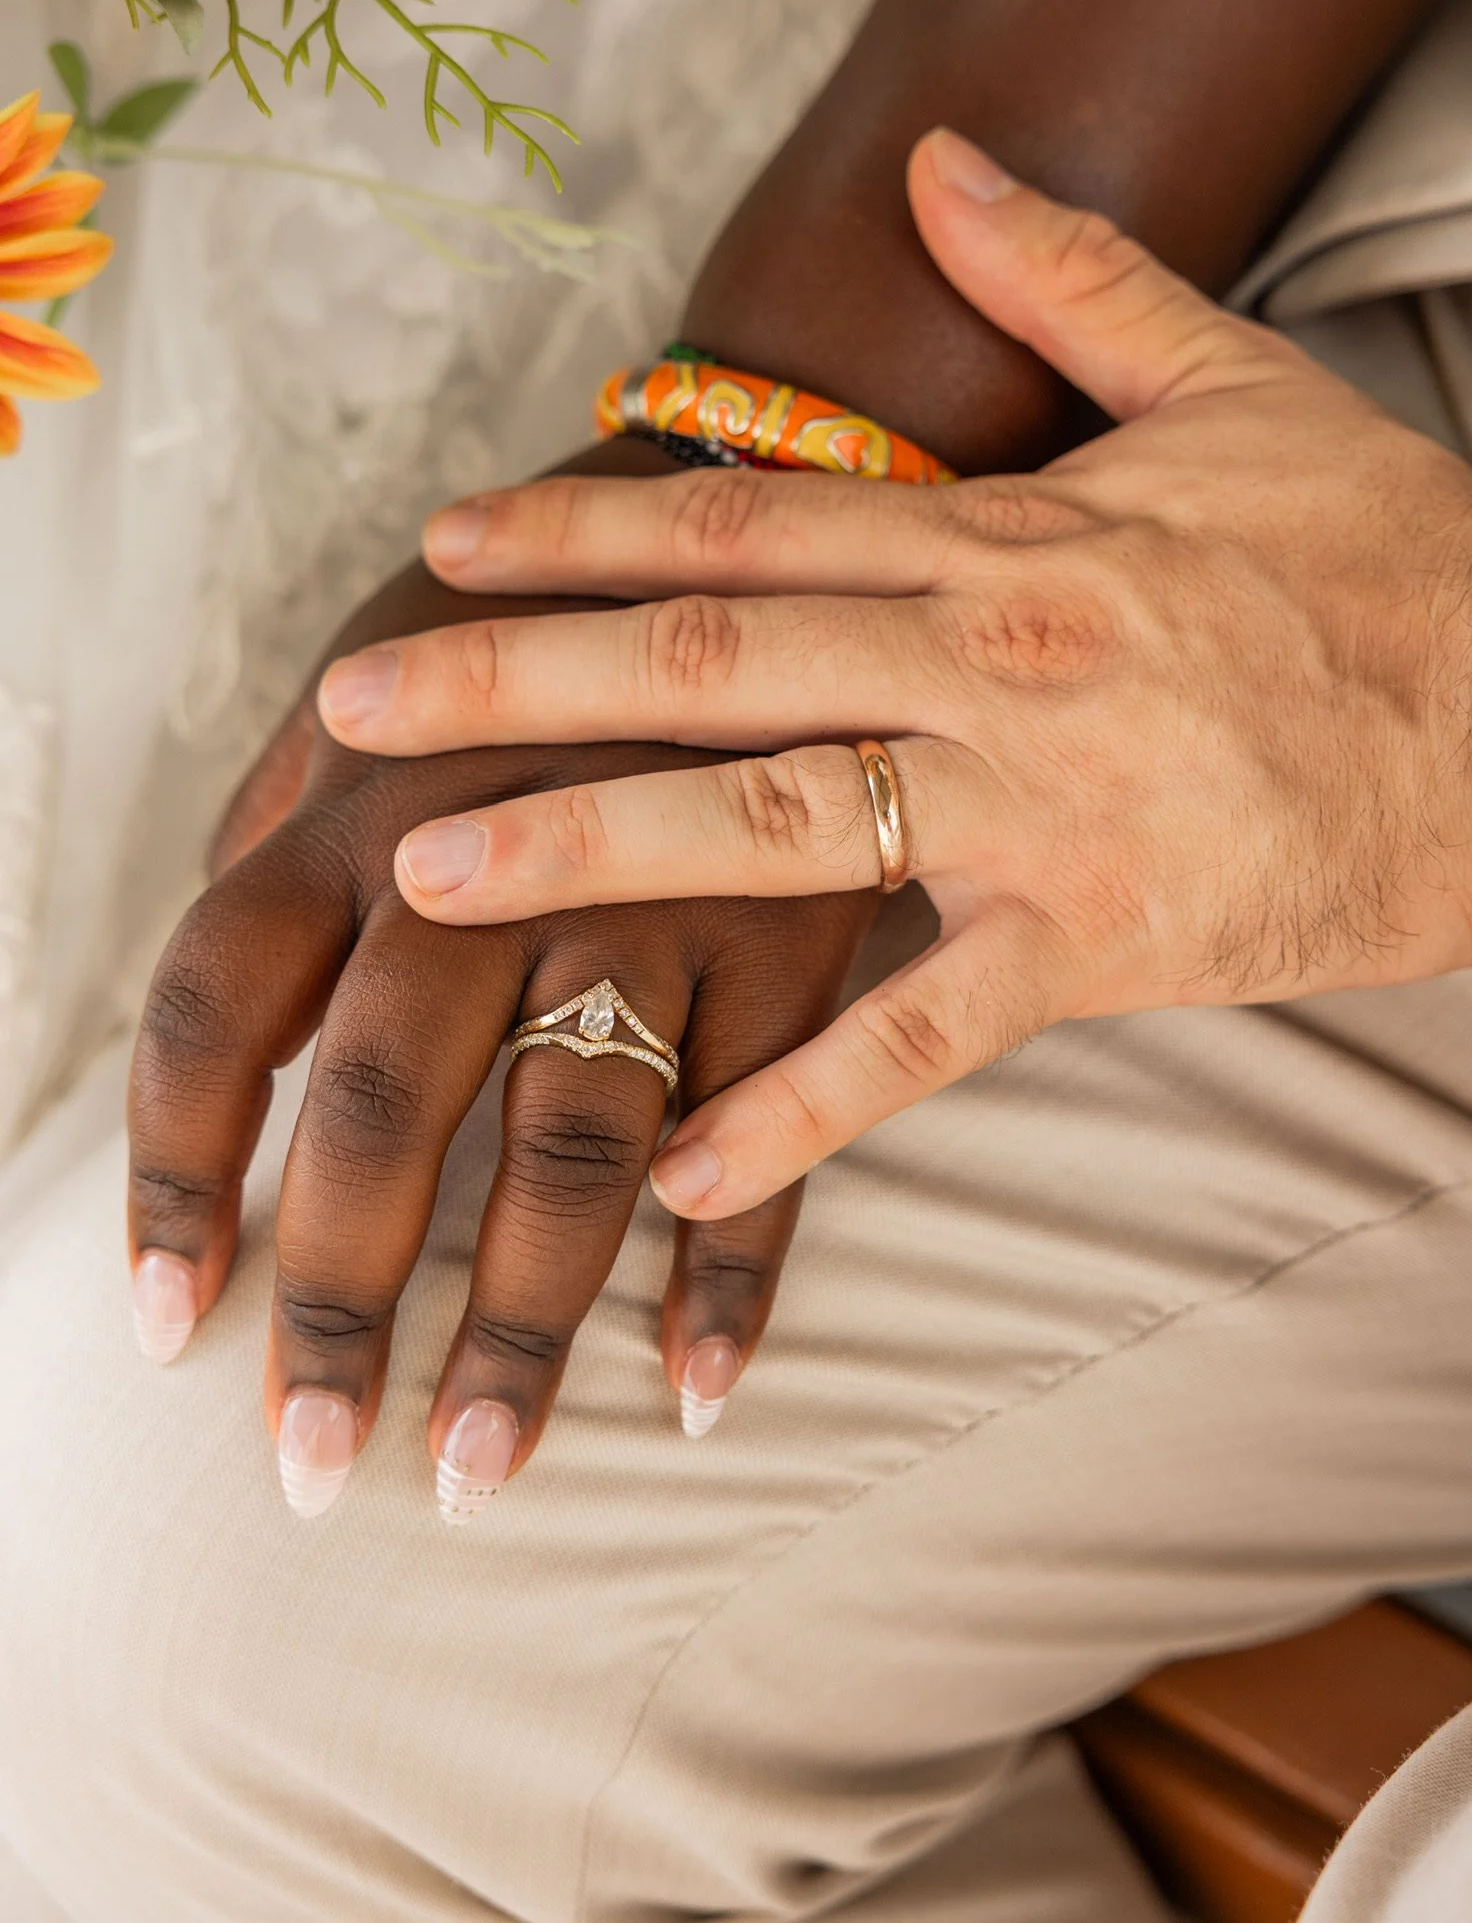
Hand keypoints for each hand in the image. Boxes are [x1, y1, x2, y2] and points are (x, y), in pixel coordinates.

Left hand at [128, 549, 874, 1516]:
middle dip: (342, 1297)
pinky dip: (734, 1266)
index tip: (172, 1320)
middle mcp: (493, 854)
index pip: (216, 1011)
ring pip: (575, 1141)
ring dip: (526, 1317)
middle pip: (385, 1103)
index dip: (174, 1180)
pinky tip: (694, 1387)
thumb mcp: (379, 671)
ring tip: (482, 1459)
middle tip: (314, 1455)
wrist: (769, 510)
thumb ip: (283, 813)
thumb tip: (211, 961)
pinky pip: (768, 1125)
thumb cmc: (535, 621)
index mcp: (359, 802)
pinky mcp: (801, 930)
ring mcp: (661, 893)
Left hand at [316, 132, 1471, 1220]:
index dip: (581, 525)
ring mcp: (1039, 815)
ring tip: (431, 885)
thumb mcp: (1234, 383)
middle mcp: (996, 666)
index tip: (442, 547)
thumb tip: (941, 157)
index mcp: (1009, 535)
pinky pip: (922, 1043)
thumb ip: (1068, 277)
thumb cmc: (1383, 557)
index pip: (748, 513)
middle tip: (353, 712)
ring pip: (778, 832)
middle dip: (513, 683)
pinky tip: (676, 1164)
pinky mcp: (1098, 949)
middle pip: (714, 659)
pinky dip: (800, 1112)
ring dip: (593, 855)